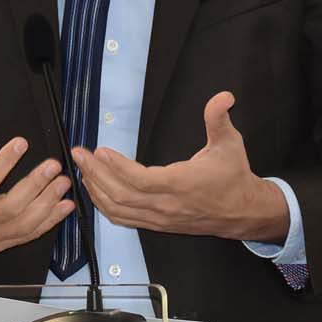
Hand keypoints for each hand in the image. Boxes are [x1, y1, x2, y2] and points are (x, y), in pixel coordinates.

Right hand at [0, 104, 73, 265]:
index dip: (4, 162)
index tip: (21, 144)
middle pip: (10, 206)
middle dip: (35, 185)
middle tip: (53, 166)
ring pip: (22, 224)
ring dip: (47, 204)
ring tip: (63, 184)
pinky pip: (26, 236)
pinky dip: (48, 223)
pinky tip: (63, 207)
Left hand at [73, 92, 289, 241]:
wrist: (243, 212)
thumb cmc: (233, 177)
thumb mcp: (230, 144)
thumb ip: (219, 119)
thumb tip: (223, 96)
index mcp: (181, 185)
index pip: (140, 180)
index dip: (116, 166)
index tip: (99, 150)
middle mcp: (166, 205)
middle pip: (120, 195)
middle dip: (95, 174)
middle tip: (79, 154)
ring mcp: (160, 218)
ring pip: (118, 210)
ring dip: (96, 190)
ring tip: (83, 169)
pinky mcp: (157, 224)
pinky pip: (124, 219)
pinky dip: (105, 206)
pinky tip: (96, 190)